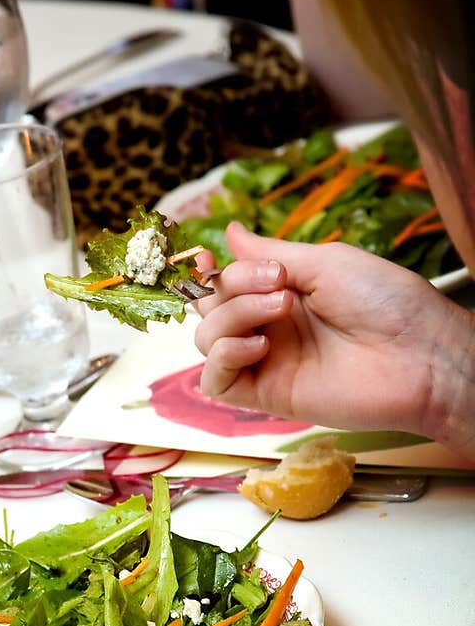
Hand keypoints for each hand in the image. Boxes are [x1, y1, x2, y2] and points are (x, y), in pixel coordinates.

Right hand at [193, 221, 474, 457]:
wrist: (419, 354)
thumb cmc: (387, 302)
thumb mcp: (326, 262)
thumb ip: (270, 252)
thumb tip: (231, 231)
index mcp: (282, 293)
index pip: (224, 283)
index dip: (209, 272)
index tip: (207, 256)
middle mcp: (269, 327)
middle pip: (210, 308)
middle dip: (229, 287)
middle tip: (277, 283)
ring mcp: (267, 362)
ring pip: (206, 340)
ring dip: (233, 316)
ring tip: (282, 309)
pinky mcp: (268, 395)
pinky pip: (217, 381)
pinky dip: (224, 356)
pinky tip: (259, 345)